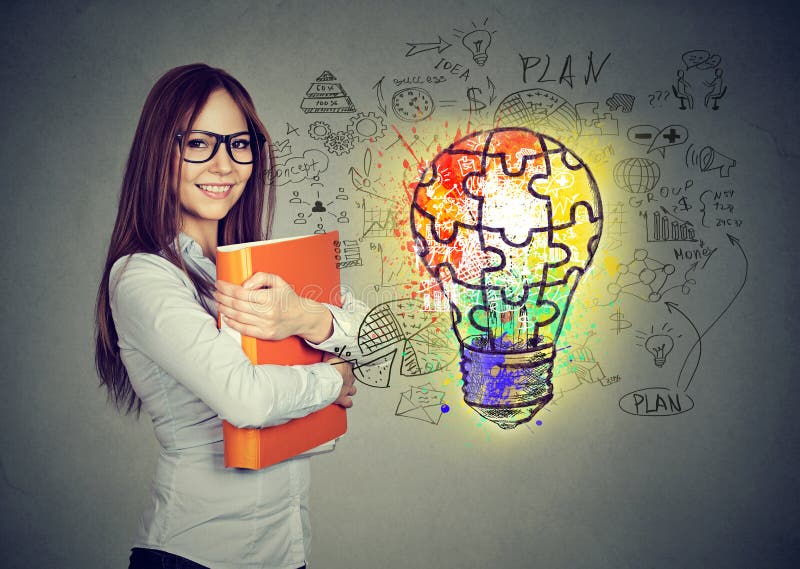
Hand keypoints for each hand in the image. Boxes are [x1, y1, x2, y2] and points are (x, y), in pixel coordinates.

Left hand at [214, 273, 332, 341]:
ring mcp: (266, 325)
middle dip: (222, 297)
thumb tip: (244, 285)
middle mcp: (267, 313)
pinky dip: (232, 323)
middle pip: (236, 305)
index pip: (241, 293)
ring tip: (218, 302)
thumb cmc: (288, 298)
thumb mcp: (278, 281)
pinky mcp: (265, 335)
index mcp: (270, 298)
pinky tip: (226, 316)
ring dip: (224, 309)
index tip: (219, 284)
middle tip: (216, 292)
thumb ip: (261, 277)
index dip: (226, 288)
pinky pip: (244, 329)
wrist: (302, 317)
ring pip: (238, 317)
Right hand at [324, 352, 355, 407]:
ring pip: (353, 390)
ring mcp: (347, 388)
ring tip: (344, 390)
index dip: (347, 366)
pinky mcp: (343, 398)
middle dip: (348, 379)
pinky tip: (345, 403)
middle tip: (342, 379)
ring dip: (349, 391)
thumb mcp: (330, 353)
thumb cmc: (328, 366)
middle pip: (352, 378)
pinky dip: (347, 403)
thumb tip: (329, 341)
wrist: (328, 379)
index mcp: (348, 367)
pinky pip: (348, 402)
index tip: (343, 366)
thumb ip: (331, 349)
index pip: (351, 365)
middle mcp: (350, 378)